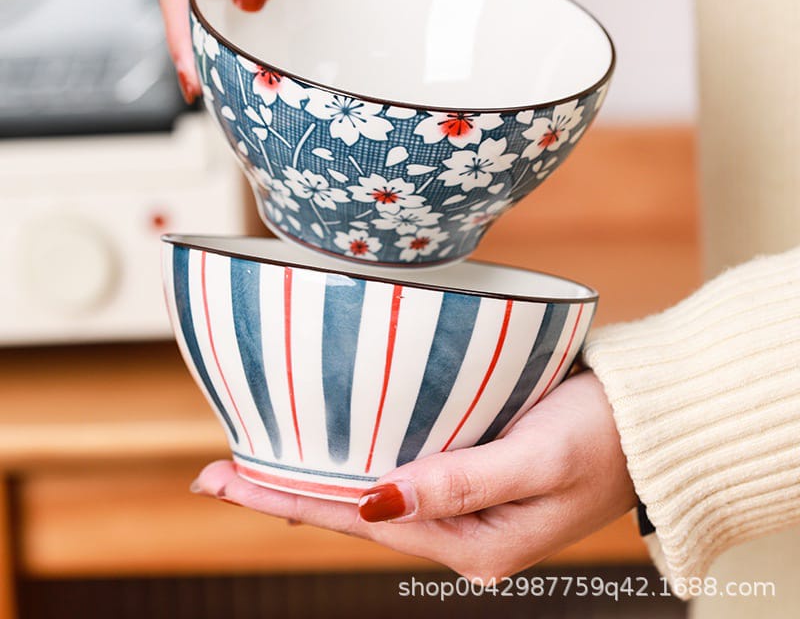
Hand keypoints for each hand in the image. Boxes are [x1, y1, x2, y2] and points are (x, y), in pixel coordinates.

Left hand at [191, 372, 636, 580]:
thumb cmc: (604, 436)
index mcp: (472, 541)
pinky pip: (401, 474)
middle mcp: (460, 530)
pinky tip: (334, 454)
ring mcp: (466, 504)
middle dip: (284, 494)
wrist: (651, 423)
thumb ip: (458, 483)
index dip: (287, 499)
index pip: (358, 521)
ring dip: (316, 480)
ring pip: (373, 495)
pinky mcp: (474, 473)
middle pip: (354, 514)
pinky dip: (357, 463)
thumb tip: (378, 501)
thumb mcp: (536, 461)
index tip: (223, 481)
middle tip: (215, 477)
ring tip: (256, 468)